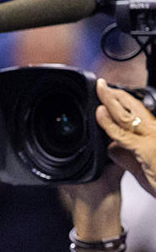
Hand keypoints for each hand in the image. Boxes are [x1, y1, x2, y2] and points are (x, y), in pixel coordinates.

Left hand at [95, 78, 155, 196]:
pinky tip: (100, 114)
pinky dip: (109, 123)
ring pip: (127, 116)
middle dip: (116, 94)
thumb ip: (125, 156)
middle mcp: (155, 132)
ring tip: (100, 89)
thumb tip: (110, 146)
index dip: (123, 100)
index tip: (109, 92)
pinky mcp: (148, 150)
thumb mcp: (142, 167)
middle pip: (134, 108)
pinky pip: (124, 135)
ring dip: (111, 101)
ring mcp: (153, 139)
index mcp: (155, 132)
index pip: (139, 111)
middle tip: (101, 84)